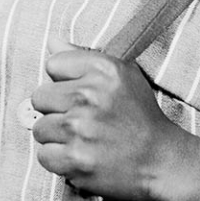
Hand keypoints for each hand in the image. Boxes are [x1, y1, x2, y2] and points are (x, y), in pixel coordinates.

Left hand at [31, 36, 177, 200]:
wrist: (159, 159)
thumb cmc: (139, 115)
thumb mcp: (120, 74)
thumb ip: (81, 55)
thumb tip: (51, 41)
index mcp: (102, 70)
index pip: (53, 64)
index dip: (63, 80)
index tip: (78, 93)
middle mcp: (89, 95)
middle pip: (40, 97)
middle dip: (55, 109)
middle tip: (78, 119)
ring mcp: (81, 128)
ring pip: (40, 128)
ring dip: (56, 136)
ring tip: (80, 138)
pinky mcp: (76, 159)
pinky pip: (44, 155)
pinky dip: (58, 159)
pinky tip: (78, 155)